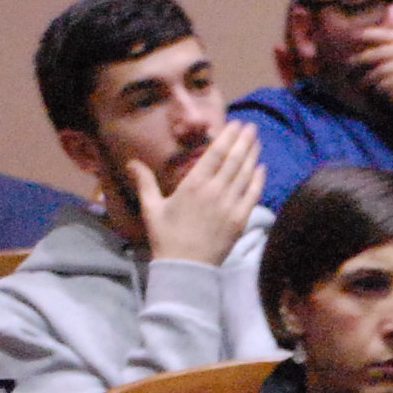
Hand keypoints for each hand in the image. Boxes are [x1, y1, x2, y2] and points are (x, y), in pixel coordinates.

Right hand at [129, 120, 263, 267]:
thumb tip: (131, 162)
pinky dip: (258, 180)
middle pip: (234, 160)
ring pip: (245, 175)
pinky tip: (261, 168)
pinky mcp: (240, 220)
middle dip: (244, 141)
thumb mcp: (152, 208)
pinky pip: (252, 195)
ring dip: (252, 156)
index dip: (227, 137)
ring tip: (257, 141)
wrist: (186, 267)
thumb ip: (145, 182)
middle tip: (251, 127)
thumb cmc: (166, 237)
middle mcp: (214, 192)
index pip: (215, 155)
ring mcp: (230, 206)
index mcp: (193, 185)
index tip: (236, 125)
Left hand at [347, 21, 392, 122]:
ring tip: (355, 81)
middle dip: (358, 60)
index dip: (366, 35)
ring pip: (371, 71)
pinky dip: (370, 90)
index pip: (382, 34)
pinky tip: (366, 93)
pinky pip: (375, 86)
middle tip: (349, 65)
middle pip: (371, 54)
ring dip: (361, 77)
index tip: (356, 37)